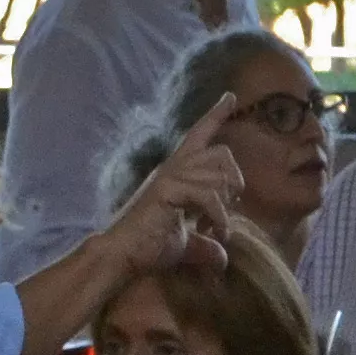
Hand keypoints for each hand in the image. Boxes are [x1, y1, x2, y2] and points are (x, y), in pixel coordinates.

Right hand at [98, 95, 246, 274]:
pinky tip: (216, 234)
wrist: (121, 254)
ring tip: (217, 230)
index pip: (199, 134)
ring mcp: (170, 177)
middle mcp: (173, 167)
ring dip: (226, 207)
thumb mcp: (185, 243)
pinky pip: (208, 196)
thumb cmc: (149, 246)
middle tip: (227, 209)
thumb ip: (205, 244)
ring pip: (218, 176)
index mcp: (176, 171)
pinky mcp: (168, 190)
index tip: (230, 96)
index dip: (215, 115)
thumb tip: (222, 258)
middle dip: (234, 181)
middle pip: (222, 153)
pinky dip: (219, 218)